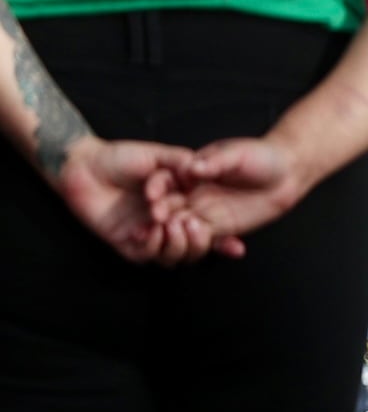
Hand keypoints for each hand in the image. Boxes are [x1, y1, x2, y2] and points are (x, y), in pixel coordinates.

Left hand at [54, 137, 211, 263]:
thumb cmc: (120, 157)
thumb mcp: (157, 155)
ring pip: (172, 256)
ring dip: (177, 245)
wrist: (85, 166)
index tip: (238, 247)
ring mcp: (147, 234)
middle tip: (195, 225)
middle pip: (193, 248)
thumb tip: (204, 172)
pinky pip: (145, 254)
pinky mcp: (127, 243)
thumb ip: (181, 162)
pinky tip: (150, 229)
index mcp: (180, 205)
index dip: (224, 239)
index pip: (208, 227)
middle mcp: (167, 223)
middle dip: (200, 242)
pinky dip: (152, 245)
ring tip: (172, 225)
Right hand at [151, 132, 309, 249]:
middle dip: (160, 216)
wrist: (287, 172)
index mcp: (188, 172)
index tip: (151, 199)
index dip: (156, 190)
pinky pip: (203, 239)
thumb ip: (215, 162)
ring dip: (176, 233)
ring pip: (181, 227)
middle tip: (157, 223)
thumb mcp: (236, 154)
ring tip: (176, 235)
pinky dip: (197, 243)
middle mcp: (191, 194)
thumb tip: (194, 168)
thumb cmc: (260, 155)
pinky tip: (196, 243)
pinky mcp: (219, 227)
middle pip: (168, 207)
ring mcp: (204, 211)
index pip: (164, 183)